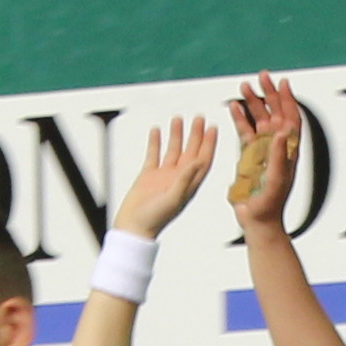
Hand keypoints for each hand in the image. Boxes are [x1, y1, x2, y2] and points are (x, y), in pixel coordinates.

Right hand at [113, 112, 219, 241]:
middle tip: (200, 117)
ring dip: (177, 135)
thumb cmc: (154, 219)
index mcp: (189, 185)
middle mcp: (179, 179)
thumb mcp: (173, 199)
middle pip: (191, 152)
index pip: (203, 160)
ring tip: (178, 119)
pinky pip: (153, 154)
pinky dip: (155, 142)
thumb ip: (185, 180)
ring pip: (173, 150)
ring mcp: (163, 177)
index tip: (213, 128)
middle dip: (196, 135)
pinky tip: (156, 130)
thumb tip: (196, 161)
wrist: (133, 228)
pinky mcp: (148, 176)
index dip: (209, 144)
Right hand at [226, 77, 305, 225]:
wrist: (257, 220)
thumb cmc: (269, 204)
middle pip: (275, 113)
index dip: (288, 100)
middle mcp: (277, 146)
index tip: (282, 83)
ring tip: (244, 86)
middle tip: (261, 76)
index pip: (291, 118)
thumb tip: (283, 131)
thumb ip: (279, 156)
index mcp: (288, 150)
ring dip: (253, 102)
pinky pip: (244, 132)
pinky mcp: (248, 156)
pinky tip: (233, 106)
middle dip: (269, 94)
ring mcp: (262, 149)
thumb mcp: (275, 180)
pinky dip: (239, 118)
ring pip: (259, 119)